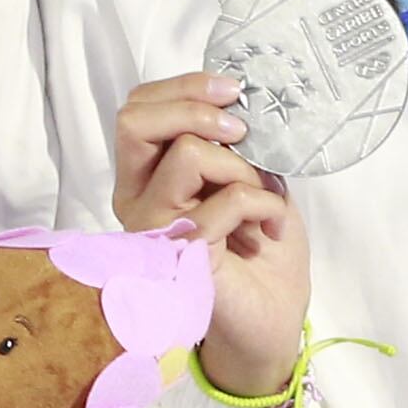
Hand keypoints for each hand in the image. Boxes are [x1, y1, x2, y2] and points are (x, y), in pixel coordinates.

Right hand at [121, 72, 310, 392]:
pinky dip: (262, 202)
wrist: (272, 319)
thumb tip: (239, 102)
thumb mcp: (250, 178)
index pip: (139, 109)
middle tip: (241, 132)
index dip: (185, 87)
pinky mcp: (180, 253)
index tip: (235, 92)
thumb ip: (231, 143)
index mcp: (146, 176)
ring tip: (260, 195)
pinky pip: (225, 200)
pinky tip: (271, 226)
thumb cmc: (260, 249)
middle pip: (135, 119)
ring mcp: (152, 227)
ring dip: (239, 166)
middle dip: (197, 109)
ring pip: (186, 154)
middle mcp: (136, 199)